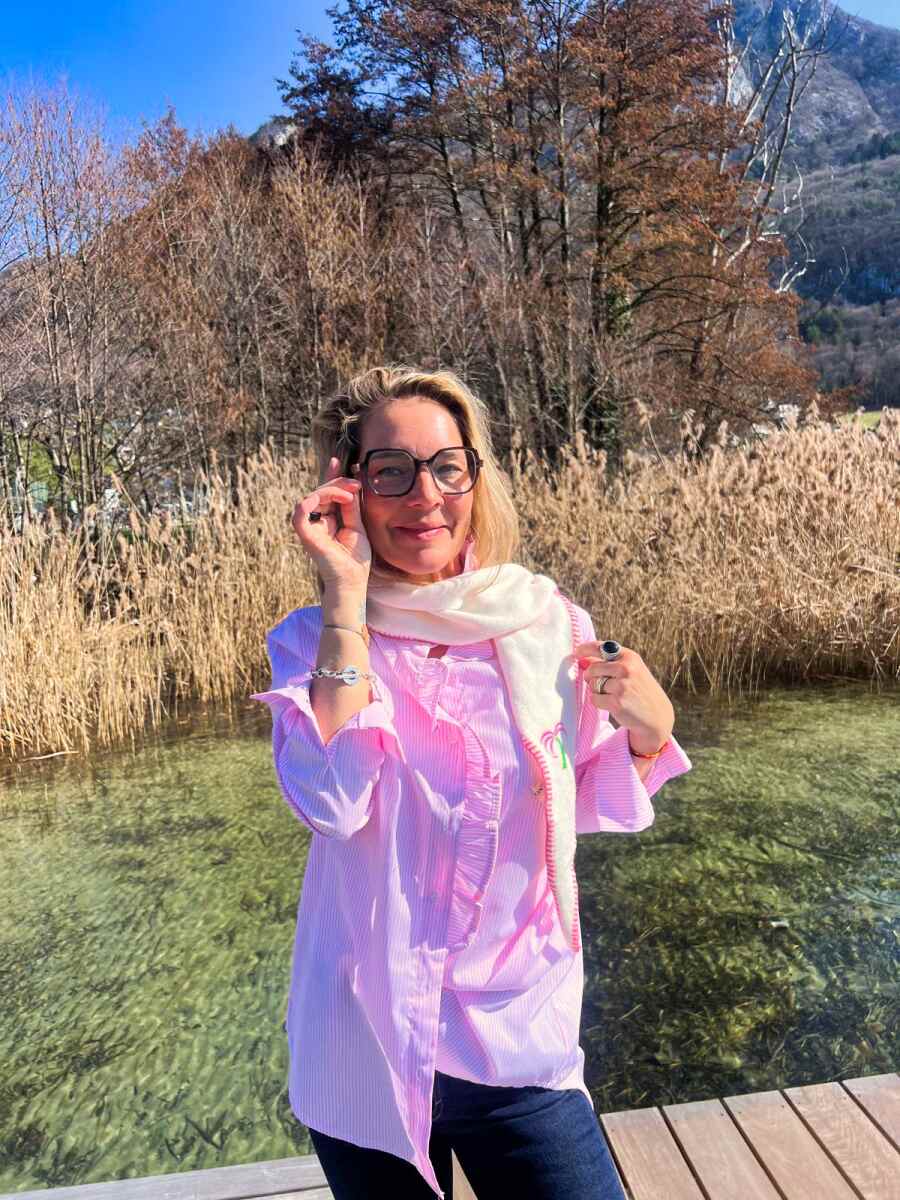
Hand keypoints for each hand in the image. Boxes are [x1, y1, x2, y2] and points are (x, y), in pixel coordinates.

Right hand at [291, 456, 371, 596]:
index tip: (338, 460)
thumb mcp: (358, 526)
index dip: (331, 476)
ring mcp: (310, 527)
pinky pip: (299, 514)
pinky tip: (323, 499)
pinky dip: (308, 502)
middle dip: (338, 483)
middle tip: (356, 484)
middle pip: (320, 492)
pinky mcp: (306, 535)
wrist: (353, 580)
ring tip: (349, 494)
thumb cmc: (355, 558)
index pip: (326, 493)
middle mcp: (317, 521)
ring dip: (330, 490)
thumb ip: (352, 507)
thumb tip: (352, 485)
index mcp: (328, 519)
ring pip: (312, 497)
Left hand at [574, 639, 673, 752]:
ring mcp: (621, 686)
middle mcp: (626, 668)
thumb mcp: (632, 670)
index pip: (601, 648)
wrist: (657, 715)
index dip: (585, 649)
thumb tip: (583, 660)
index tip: (577, 652)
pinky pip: (594, 699)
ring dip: (597, 691)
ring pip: (592, 685)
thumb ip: (610, 663)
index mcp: (629, 657)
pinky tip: (613, 704)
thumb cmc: (640, 690)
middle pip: (592, 669)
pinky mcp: (616, 702)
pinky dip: (599, 702)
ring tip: (613, 695)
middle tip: (600, 684)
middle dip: (591, 677)